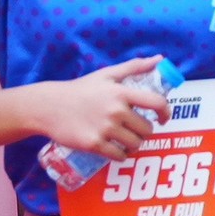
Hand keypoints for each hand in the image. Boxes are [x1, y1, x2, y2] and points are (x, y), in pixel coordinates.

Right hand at [35, 57, 170, 160]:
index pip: (157, 103)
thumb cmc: (80, 90)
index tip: (163, 119)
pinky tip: (116, 150)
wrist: (49, 106)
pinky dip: (121, 155)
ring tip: (126, 140)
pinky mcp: (94, 144)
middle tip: (135, 130)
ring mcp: (105, 129)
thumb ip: (135, 67)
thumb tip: (160, 59)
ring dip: (134, 145)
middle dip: (144, 131)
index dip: (166, 113)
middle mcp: (116, 111)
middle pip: (147, 130)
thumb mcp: (107, 75)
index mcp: (121, 93)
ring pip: (135, 145)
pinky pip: (119, 156)